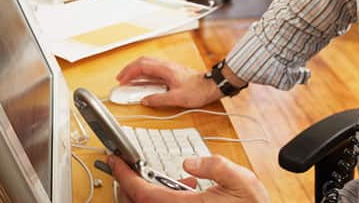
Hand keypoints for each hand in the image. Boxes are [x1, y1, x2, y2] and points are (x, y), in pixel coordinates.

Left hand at [107, 155, 268, 202]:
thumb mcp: (242, 181)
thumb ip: (217, 166)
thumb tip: (190, 161)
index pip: (143, 193)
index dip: (124, 176)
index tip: (116, 161)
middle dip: (126, 184)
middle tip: (125, 166)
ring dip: (143, 191)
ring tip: (154, 175)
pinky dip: (160, 197)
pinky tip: (184, 186)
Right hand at [116, 56, 222, 107]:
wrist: (212, 85)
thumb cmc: (199, 90)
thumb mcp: (177, 98)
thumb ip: (159, 99)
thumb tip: (145, 100)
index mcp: (165, 69)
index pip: (141, 66)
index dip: (129, 72)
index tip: (121, 81)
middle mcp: (166, 66)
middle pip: (142, 62)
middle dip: (129, 69)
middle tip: (121, 79)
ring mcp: (169, 68)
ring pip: (148, 64)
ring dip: (136, 71)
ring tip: (129, 80)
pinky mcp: (172, 72)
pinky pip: (154, 69)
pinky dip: (144, 74)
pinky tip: (143, 82)